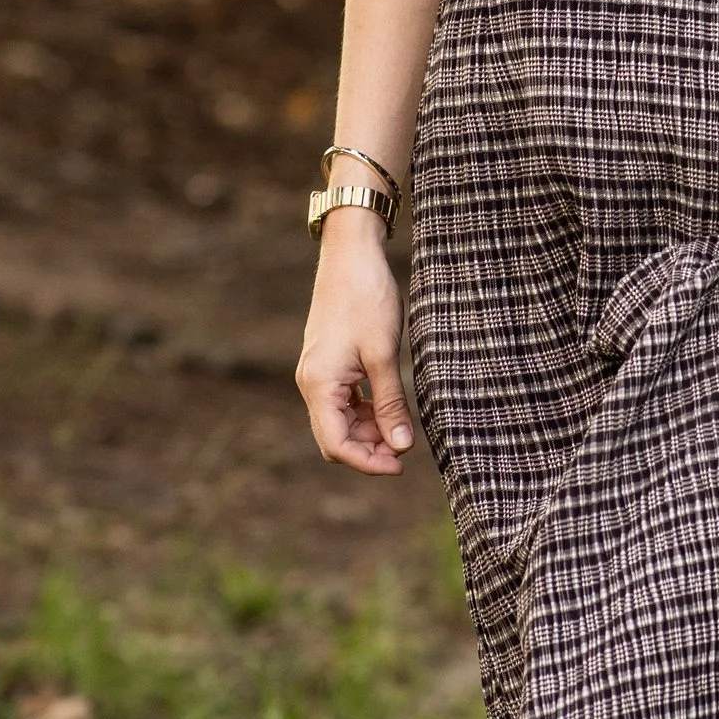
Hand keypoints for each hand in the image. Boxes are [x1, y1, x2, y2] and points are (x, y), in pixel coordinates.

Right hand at [296, 212, 413, 473]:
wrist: (351, 254)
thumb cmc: (367, 299)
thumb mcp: (384, 355)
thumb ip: (391, 404)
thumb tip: (401, 447)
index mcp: (319, 384)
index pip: (336, 445)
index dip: (368, 462)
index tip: (402, 463)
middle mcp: (312, 383)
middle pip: (335, 438)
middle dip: (368, 450)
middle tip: (406, 447)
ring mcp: (319, 373)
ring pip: (340, 421)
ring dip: (369, 431)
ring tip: (403, 426)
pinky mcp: (328, 364)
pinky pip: (343, 402)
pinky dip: (366, 411)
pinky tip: (390, 406)